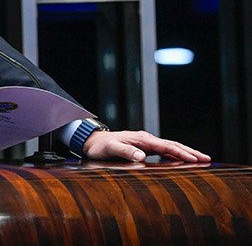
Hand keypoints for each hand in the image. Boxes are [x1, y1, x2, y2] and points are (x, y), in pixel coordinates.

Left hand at [82, 130, 210, 162]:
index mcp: (141, 139)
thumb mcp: (111, 148)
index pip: (166, 146)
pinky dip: (175, 154)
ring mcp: (145, 143)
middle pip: (172, 145)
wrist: (92, 140)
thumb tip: (141, 157)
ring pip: (170, 147)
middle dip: (190, 151)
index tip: (195, 159)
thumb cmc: (101, 146)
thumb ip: (125, 152)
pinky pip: (163, 150)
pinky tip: (182, 160)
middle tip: (207, 158)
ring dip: (185, 152)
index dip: (181, 153)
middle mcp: (145, 139)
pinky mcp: (143, 147)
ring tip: (201, 159)